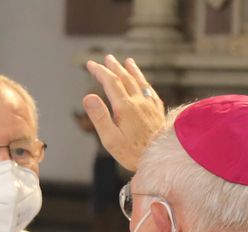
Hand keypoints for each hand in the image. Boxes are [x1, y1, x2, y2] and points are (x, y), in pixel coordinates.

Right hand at [82, 56, 165, 170]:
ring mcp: (150, 105)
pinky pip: (151, 91)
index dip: (100, 71)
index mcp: (125, 107)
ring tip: (127, 61)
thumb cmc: (132, 152)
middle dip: (114, 67)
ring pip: (140, 82)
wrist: (159, 158)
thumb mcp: (110, 139)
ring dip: (132, 70)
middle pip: (125, 78)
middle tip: (107, 58)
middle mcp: (139, 102)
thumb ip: (99, 116)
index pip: (111, 82)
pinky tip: (144, 83)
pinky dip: (144, 82)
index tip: (91, 64)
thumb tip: (88, 96)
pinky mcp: (158, 112)